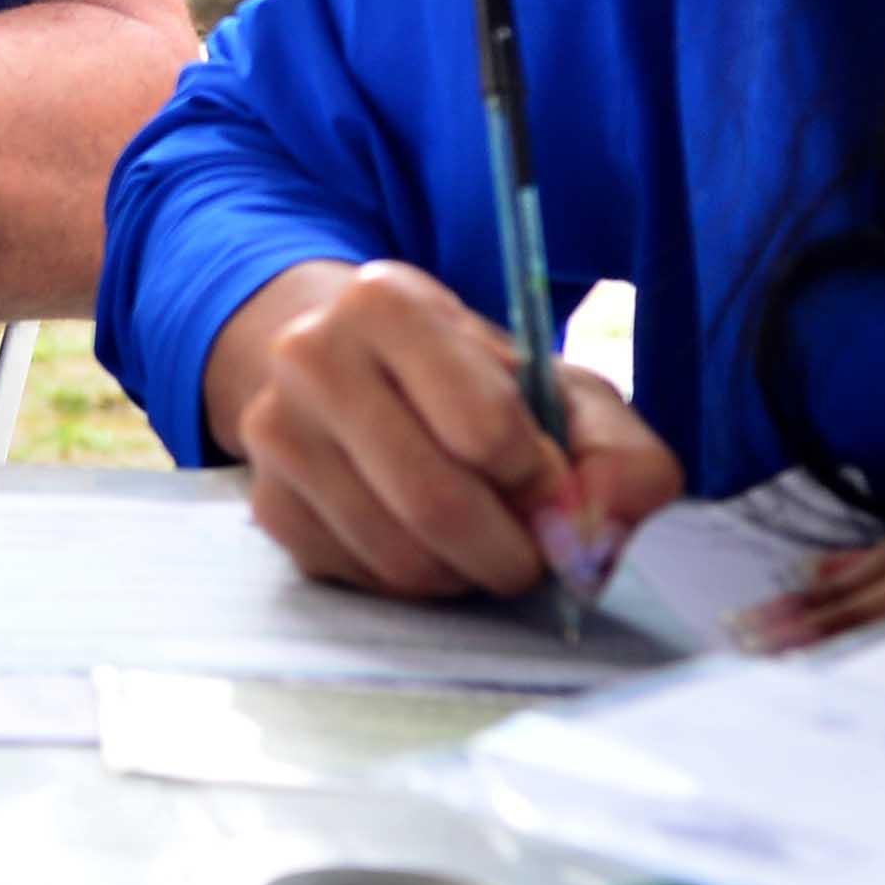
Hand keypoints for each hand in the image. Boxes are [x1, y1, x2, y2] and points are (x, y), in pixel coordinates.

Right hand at [209, 259, 683, 599]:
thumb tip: (596, 531)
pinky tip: (426, 542)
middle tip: (532, 551)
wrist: (348, 366)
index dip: (538, 478)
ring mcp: (275, 431)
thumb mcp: (560, 389)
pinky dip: (415, 581)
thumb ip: (618, 456)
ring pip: (397, 555)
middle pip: (434, 503)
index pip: (484, 427)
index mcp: (386, 304)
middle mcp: (310, 356)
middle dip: (509, 553)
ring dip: (464, 573)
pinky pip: (362, 578)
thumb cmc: (470, 383)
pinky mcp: (266, 499)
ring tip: (481, 541)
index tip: (546, 479)